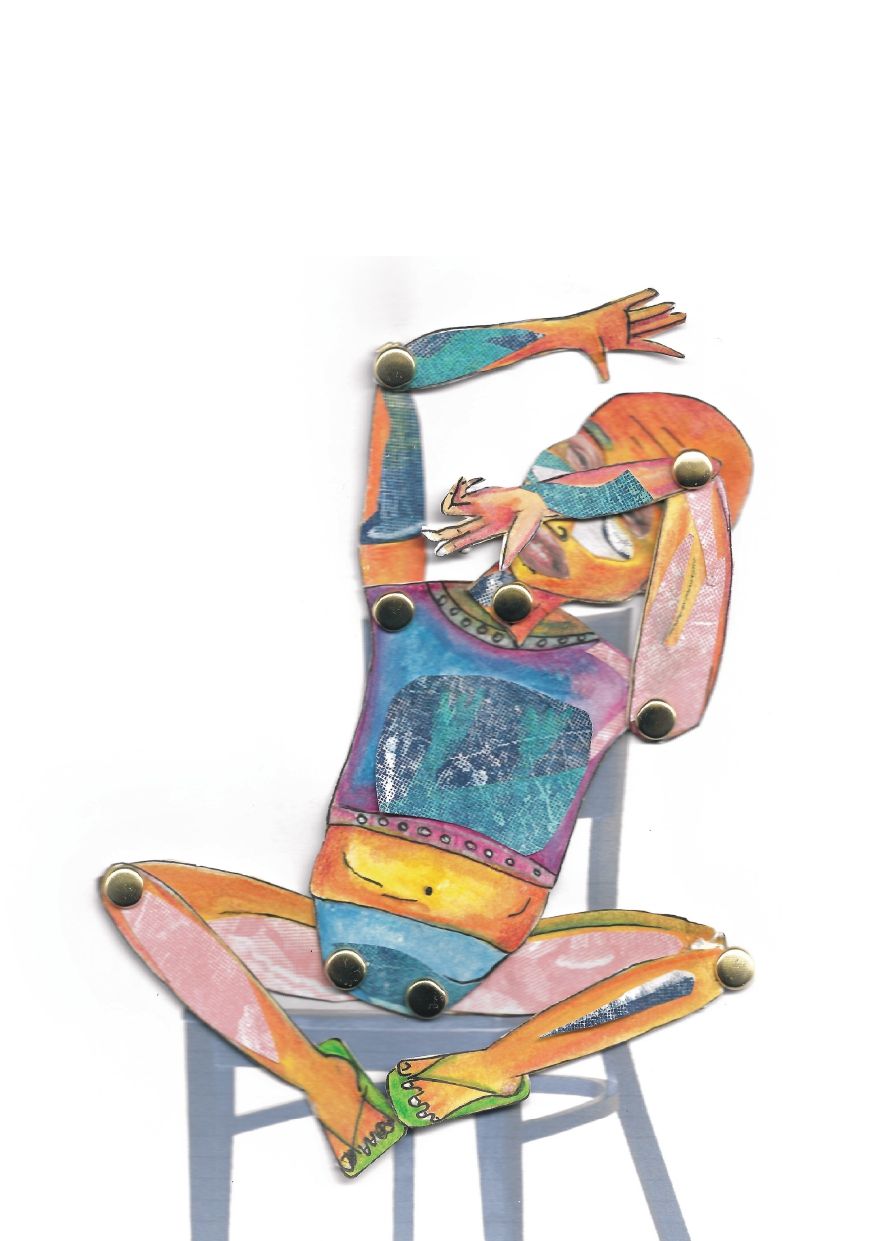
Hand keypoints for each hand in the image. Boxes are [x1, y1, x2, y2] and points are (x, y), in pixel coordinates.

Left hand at [423, 478, 548, 569]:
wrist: (535, 503)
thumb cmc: (530, 520)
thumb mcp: (521, 535)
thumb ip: (511, 550)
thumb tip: (503, 567)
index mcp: (488, 532)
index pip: (465, 541)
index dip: (451, 546)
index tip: (438, 551)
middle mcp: (479, 522)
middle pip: (454, 529)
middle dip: (440, 533)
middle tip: (425, 533)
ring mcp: (478, 508)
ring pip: (454, 509)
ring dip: (450, 499)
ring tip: (457, 489)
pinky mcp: (481, 495)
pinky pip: (463, 493)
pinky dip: (462, 487)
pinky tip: (468, 480)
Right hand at [573, 288, 685, 379]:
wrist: (573, 330)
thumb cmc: (585, 343)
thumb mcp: (596, 355)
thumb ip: (602, 366)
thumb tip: (605, 380)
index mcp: (626, 342)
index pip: (650, 346)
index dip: (665, 350)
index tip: (680, 355)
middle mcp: (627, 330)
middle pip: (652, 326)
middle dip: (668, 322)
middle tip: (684, 316)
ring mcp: (622, 318)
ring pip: (645, 314)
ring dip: (659, 309)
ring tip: (674, 305)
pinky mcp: (615, 307)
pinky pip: (631, 301)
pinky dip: (642, 296)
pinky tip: (654, 292)